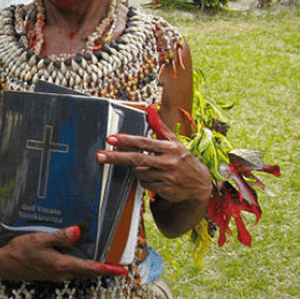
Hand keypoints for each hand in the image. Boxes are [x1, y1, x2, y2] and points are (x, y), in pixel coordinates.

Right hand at [0, 226, 127, 281]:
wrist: (4, 264)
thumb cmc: (20, 251)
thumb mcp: (39, 239)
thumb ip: (60, 236)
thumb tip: (78, 231)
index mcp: (62, 265)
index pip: (90, 267)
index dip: (108, 269)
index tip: (122, 270)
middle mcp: (62, 273)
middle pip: (89, 272)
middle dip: (104, 269)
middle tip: (119, 266)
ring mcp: (57, 275)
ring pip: (80, 272)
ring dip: (92, 268)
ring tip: (105, 263)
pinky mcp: (52, 273)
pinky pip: (71, 270)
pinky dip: (80, 266)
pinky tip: (80, 258)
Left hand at [96, 126, 211, 203]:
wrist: (200, 184)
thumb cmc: (183, 159)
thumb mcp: (175, 142)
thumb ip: (160, 126)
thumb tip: (150, 109)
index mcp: (170, 148)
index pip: (144, 142)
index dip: (126, 140)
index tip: (111, 139)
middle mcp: (168, 162)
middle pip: (136, 159)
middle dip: (116, 157)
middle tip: (99, 156)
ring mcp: (166, 177)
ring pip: (139, 173)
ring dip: (140, 171)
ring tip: (153, 169)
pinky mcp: (165, 190)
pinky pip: (144, 184)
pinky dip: (146, 181)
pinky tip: (157, 179)